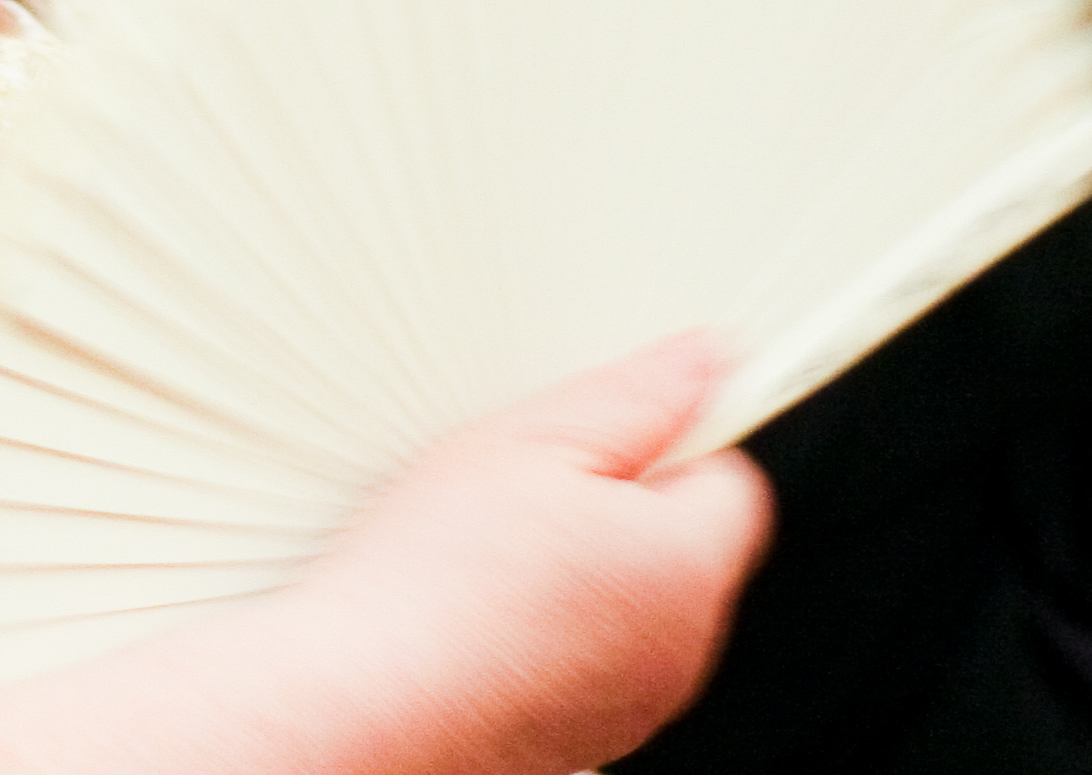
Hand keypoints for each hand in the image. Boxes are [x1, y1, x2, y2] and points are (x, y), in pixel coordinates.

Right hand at [282, 336, 770, 773]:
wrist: (360, 699)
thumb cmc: (431, 582)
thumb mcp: (530, 440)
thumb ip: (637, 394)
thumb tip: (708, 359)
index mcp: (685, 566)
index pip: (731, 473)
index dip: (668, 435)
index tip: (606, 424)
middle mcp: (681, 648)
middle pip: (681, 539)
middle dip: (619, 501)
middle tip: (529, 484)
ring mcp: (633, 701)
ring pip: (632, 600)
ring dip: (582, 566)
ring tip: (493, 550)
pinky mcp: (584, 733)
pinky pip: (592, 655)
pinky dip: (551, 627)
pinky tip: (482, 606)